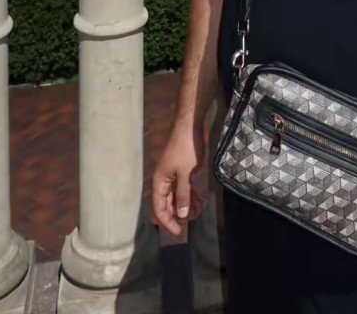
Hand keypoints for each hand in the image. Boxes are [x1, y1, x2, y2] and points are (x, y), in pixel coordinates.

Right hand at [151, 122, 207, 236]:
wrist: (191, 124)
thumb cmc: (187, 149)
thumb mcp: (186, 174)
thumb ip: (183, 196)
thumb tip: (181, 216)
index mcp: (159, 182)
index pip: (159, 209)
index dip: (167, 223)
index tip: (179, 233)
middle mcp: (164, 180)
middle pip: (167, 204)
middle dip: (177, 215)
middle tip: (190, 223)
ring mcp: (173, 173)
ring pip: (176, 196)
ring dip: (185, 205)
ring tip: (196, 212)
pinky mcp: (182, 168)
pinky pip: (183, 186)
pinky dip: (189, 194)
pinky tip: (198, 200)